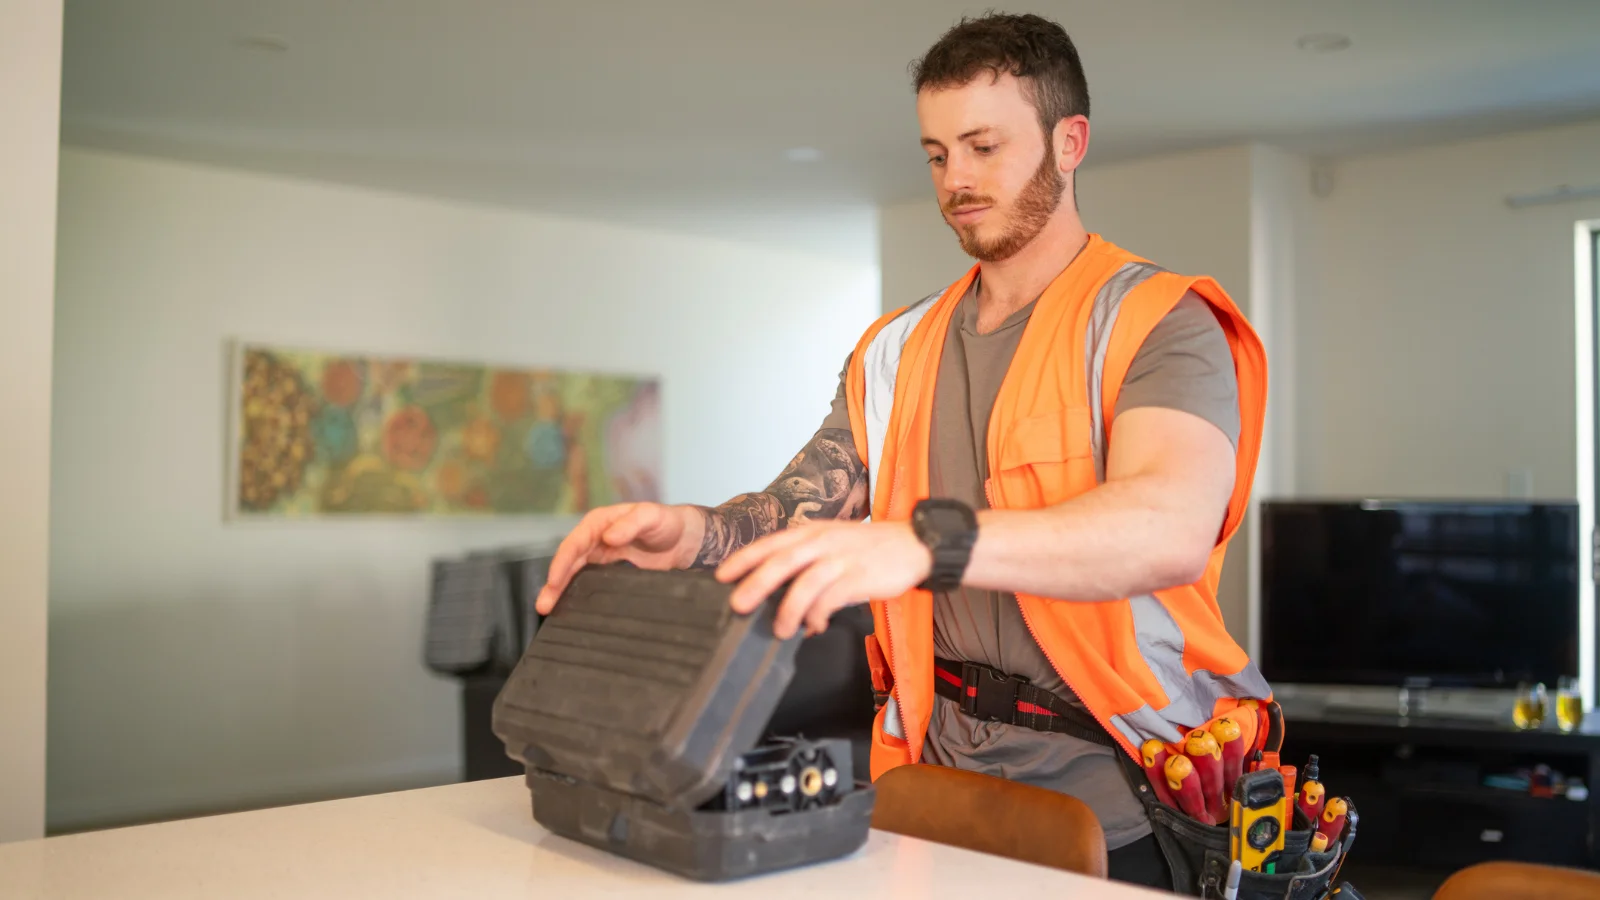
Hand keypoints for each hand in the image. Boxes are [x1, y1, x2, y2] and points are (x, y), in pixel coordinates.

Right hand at [535, 503, 703, 613]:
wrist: (685, 539)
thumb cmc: (667, 521)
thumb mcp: (651, 516)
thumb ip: (632, 523)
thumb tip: (609, 536)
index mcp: (598, 523)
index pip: (574, 544)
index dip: (561, 563)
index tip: (554, 581)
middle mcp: (595, 540)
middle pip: (568, 562)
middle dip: (554, 583)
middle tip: (543, 605)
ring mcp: (601, 558)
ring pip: (574, 575)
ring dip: (561, 592)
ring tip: (548, 611)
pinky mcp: (610, 574)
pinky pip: (588, 584)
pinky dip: (577, 596)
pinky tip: (571, 610)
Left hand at [715, 521, 932, 638]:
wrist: (914, 544)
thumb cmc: (869, 548)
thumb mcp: (833, 542)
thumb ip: (807, 562)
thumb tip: (779, 593)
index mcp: (813, 532)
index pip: (771, 543)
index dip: (744, 558)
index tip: (721, 575)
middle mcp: (824, 541)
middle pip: (783, 561)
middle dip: (756, 583)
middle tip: (737, 605)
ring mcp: (842, 558)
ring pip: (806, 583)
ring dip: (789, 610)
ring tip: (781, 630)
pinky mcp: (860, 576)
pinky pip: (832, 599)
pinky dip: (819, 615)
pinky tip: (814, 626)